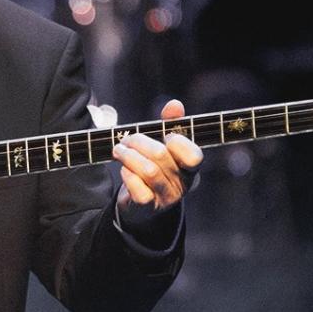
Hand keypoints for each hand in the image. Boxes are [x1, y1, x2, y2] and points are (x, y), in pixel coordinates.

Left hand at [112, 99, 202, 224]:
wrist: (143, 204)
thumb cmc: (157, 167)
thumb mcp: (165, 145)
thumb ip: (171, 124)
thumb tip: (175, 104)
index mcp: (190, 167)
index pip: (194, 156)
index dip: (178, 142)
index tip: (165, 136)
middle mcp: (181, 183)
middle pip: (160, 155)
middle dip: (138, 141)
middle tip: (126, 139)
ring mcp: (165, 197)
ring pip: (148, 171)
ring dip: (128, 155)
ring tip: (119, 150)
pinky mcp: (147, 207)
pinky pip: (138, 190)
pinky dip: (127, 175)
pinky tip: (124, 170)